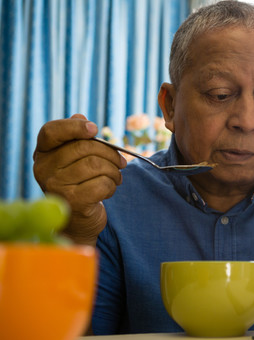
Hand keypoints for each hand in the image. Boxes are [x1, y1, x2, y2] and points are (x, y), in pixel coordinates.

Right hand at [33, 114, 126, 245]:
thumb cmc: (80, 183)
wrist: (78, 220)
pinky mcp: (72, 202)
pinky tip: (109, 190)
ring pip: (96, 165)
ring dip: (114, 171)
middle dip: (110, 153)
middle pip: (84, 147)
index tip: (94, 129)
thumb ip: (78, 138)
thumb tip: (80, 117)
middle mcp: (43, 168)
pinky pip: (102, 184)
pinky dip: (112, 185)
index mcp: (43, 153)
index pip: (51, 131)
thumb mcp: (76, 160)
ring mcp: (56, 186)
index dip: (74, 127)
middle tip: (121, 162)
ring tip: (116, 177)